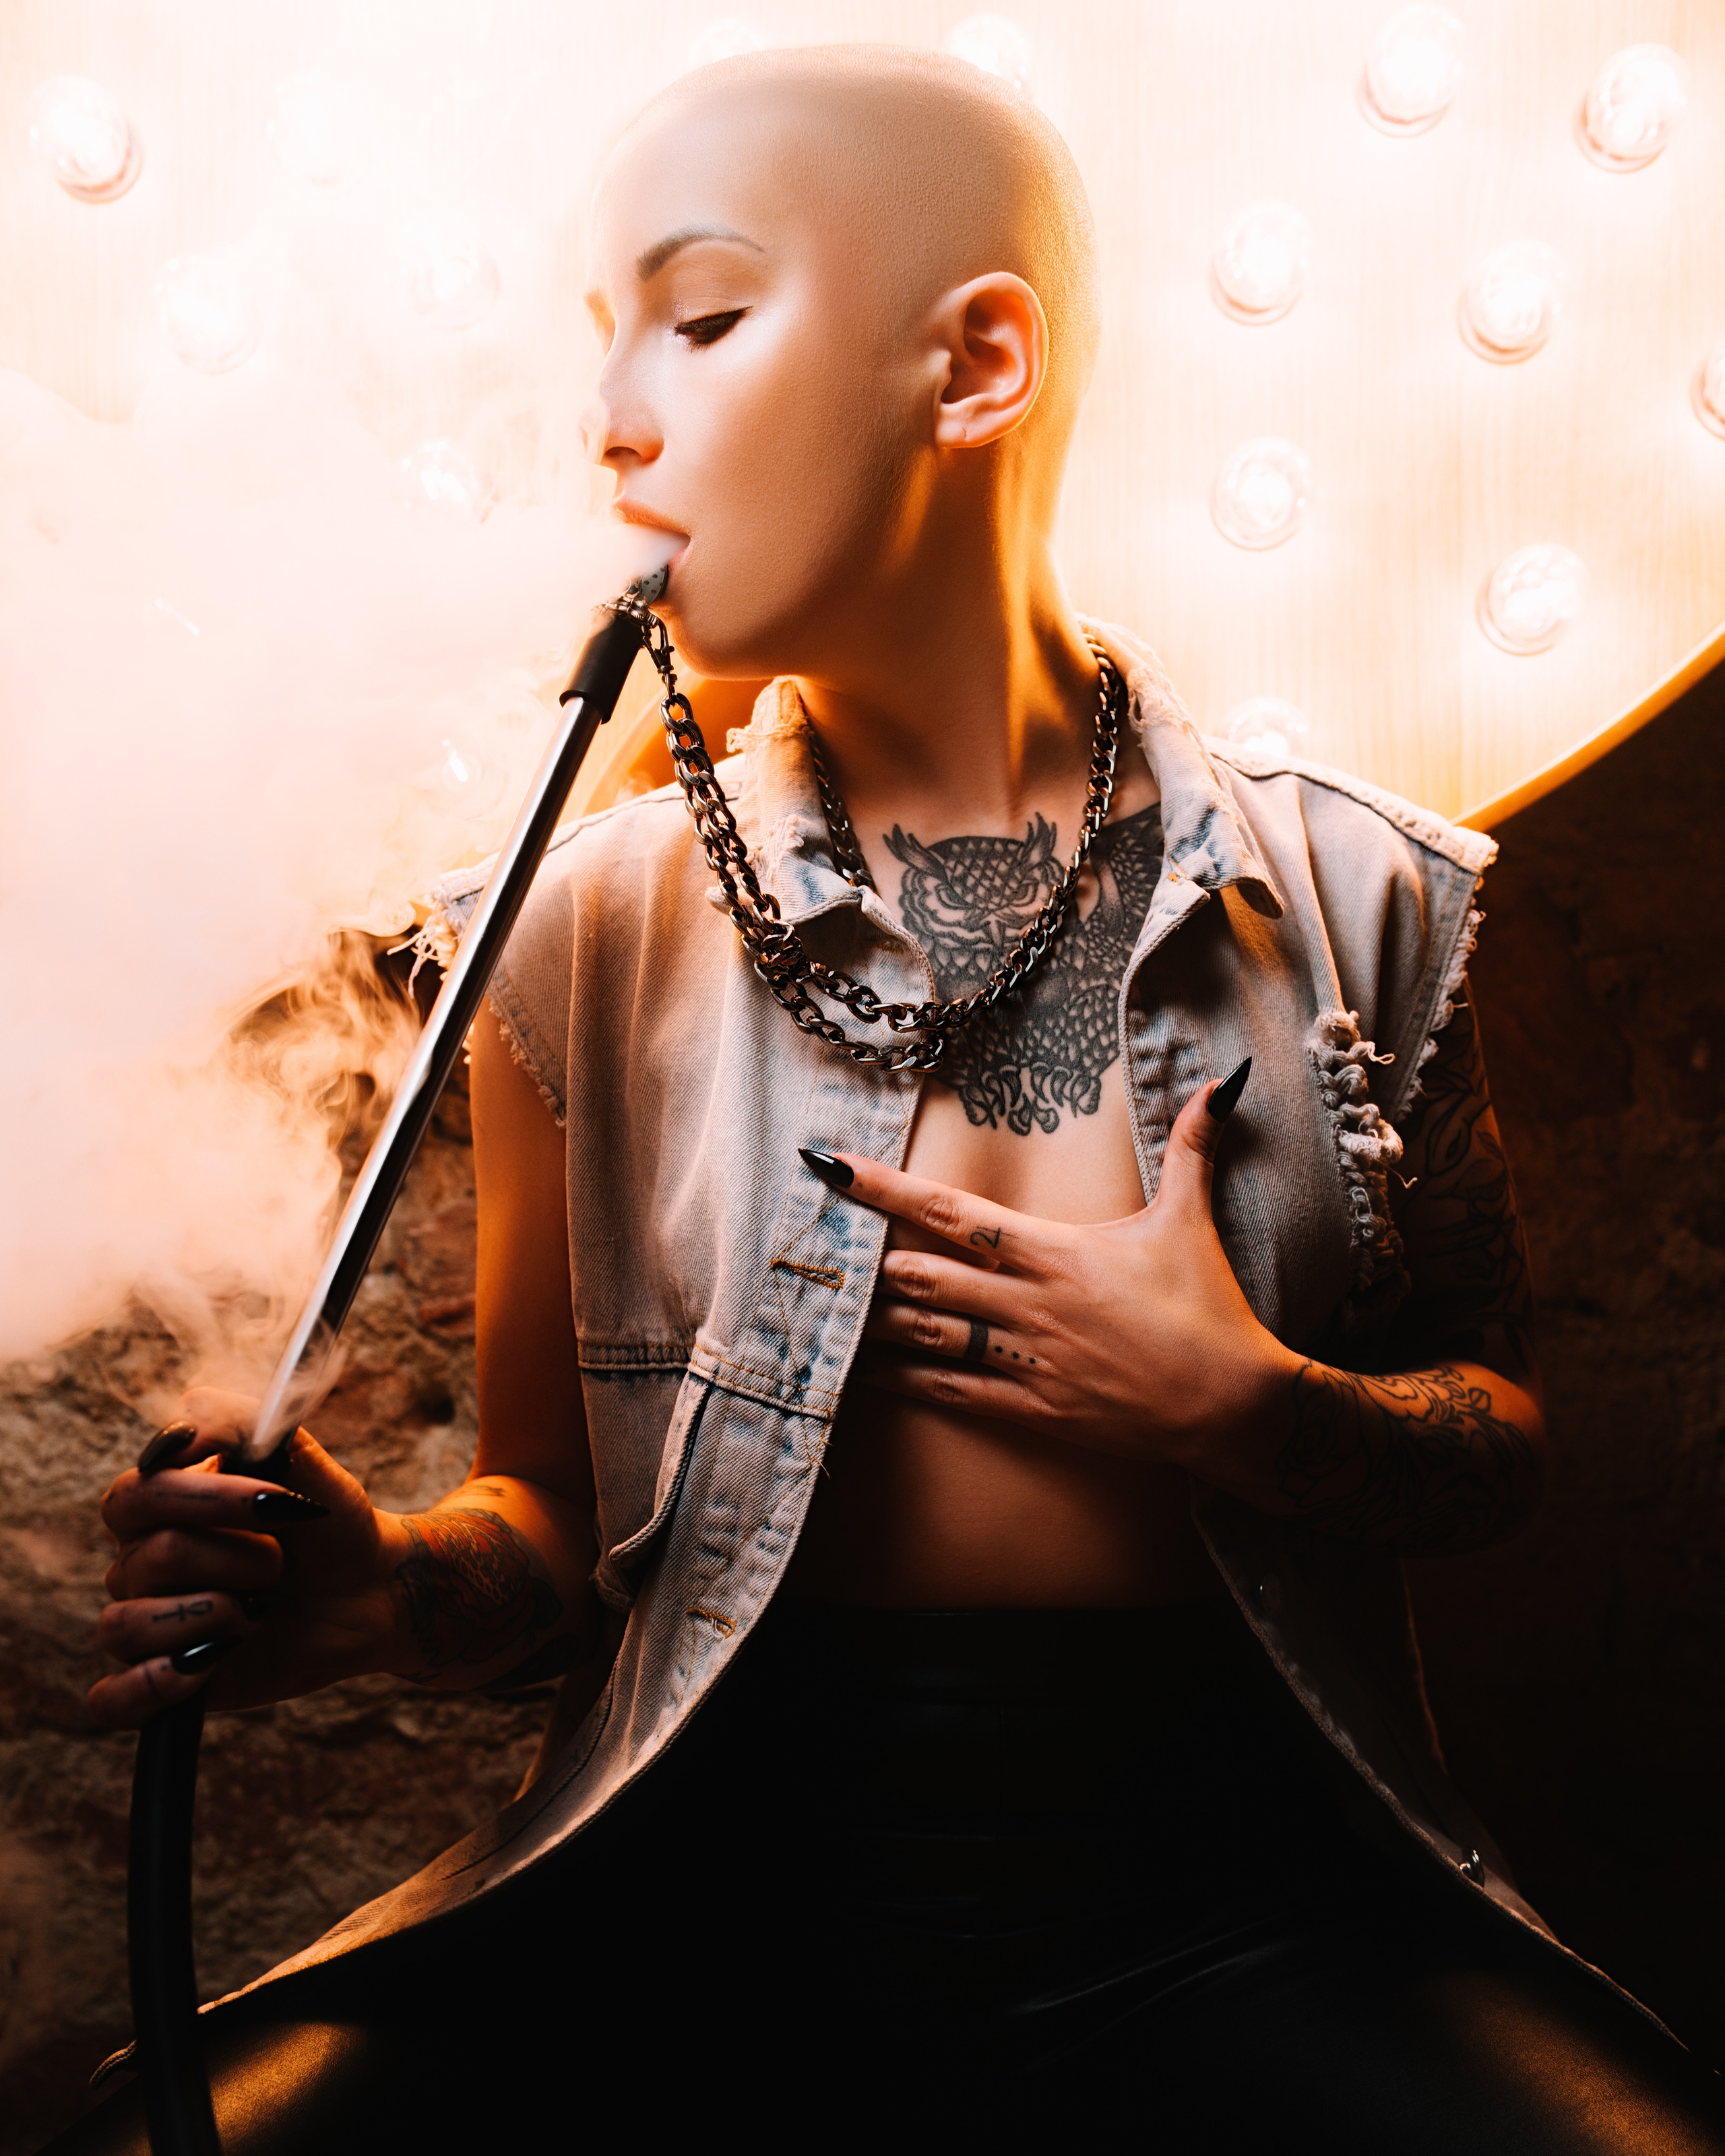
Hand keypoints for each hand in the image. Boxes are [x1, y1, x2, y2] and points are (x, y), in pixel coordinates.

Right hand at [90, 1388, 400, 1728]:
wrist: (372, 1588)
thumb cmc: (327, 1519)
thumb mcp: (300, 1458)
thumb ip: (241, 1421)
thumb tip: (186, 1415)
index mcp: (158, 1506)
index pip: (135, 1495)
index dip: (205, 1498)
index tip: (276, 1499)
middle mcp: (140, 1564)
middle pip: (149, 1558)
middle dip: (235, 1557)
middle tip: (281, 1561)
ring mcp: (149, 1626)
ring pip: (124, 1625)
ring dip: (210, 1614)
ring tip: (261, 1609)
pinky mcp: (166, 1684)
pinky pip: (113, 1698)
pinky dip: (148, 1685)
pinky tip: (202, 1664)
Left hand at [820, 1068, 1300, 1472]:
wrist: (1235, 1406)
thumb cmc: (1209, 1308)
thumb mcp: (1191, 1220)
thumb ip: (1193, 1146)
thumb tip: (1220, 1080)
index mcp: (1055, 1252)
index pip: (952, 1211)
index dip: (886, 1188)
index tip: (834, 1167)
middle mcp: (1029, 1304)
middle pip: (924, 1274)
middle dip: (871, 1259)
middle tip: (820, 1244)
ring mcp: (1027, 1360)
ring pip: (928, 1333)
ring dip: (877, 1319)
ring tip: (828, 1304)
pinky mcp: (1034, 1410)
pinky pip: (953, 1392)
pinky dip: (905, 1381)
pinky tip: (865, 1375)